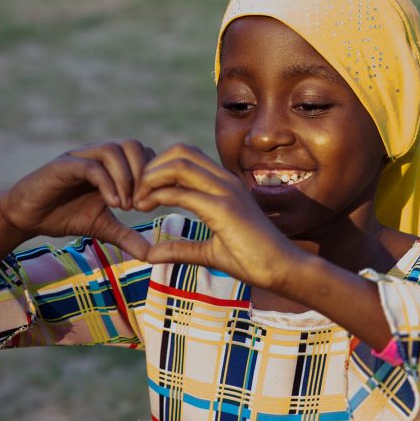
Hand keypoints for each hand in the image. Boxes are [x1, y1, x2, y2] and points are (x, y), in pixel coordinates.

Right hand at [0, 140, 154, 259]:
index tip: (151, 206)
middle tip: (140, 205)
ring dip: (126, 179)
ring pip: (114, 150)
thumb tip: (152, 256)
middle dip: (143, 175)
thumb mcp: (103, 228)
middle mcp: (98, 155)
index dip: (153, 178)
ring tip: (125, 206)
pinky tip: (113, 204)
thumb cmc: (65, 215)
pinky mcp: (64, 165)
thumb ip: (127, 237)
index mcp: (112, 165)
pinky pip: (92, 166)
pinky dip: (108, 183)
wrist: (26, 217)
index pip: (145, 154)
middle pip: (134, 145)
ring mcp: (81, 157)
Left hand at [134, 143, 301, 288]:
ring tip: (138, 201)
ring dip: (150, 178)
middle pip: (180, 151)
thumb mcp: (209, 252)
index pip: (186, 157)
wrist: (282, 269)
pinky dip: (157, 197)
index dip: (159, 169)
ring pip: (178, 164)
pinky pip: (182, 192)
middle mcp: (225, 181)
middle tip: (136, 194)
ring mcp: (226, 192)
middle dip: (151, 167)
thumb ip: (181, 249)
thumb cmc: (252, 261)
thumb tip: (151, 254)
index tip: (143, 195)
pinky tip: (146, 210)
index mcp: (225, 185)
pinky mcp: (223, 209)